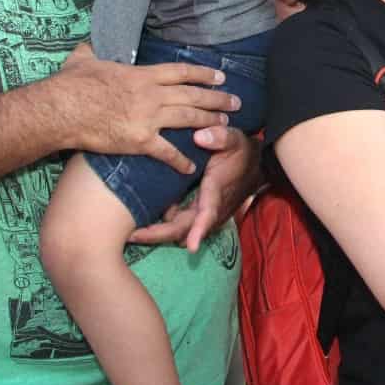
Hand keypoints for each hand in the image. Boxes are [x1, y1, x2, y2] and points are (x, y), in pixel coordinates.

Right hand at [55, 44, 237, 173]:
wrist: (61, 110)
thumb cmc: (71, 84)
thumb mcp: (84, 59)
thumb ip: (93, 52)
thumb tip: (89, 45)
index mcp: (142, 74)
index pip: (182, 72)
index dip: (204, 74)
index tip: (220, 77)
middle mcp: (152, 95)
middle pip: (193, 95)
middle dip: (217, 99)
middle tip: (235, 103)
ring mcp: (148, 118)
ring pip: (188, 119)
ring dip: (209, 121)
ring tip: (225, 124)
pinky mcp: (140, 141)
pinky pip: (167, 152)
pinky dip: (181, 160)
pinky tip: (191, 166)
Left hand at [126, 128, 257, 251]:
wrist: (255, 165)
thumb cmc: (241, 152)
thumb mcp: (234, 139)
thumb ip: (220, 136)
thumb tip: (199, 137)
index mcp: (217, 191)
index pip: (208, 213)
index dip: (199, 229)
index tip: (192, 247)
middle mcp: (211, 208)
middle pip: (184, 230)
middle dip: (159, 235)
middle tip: (130, 236)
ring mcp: (205, 214)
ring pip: (180, 231)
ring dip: (157, 233)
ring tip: (129, 231)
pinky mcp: (199, 213)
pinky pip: (179, 225)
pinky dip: (162, 224)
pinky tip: (143, 218)